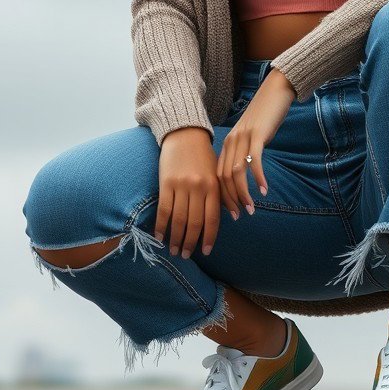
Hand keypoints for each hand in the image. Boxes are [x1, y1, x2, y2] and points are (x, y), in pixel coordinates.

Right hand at [155, 127, 220, 257]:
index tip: (206, 251)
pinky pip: (164, 210)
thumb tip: (229, 217)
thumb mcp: (216, 173)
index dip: (209, 238)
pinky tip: (159, 236)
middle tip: (186, 255)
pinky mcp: (166, 182)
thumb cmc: (202, 156)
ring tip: (174, 250)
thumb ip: (219, 194)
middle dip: (190, 242)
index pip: (212, 219)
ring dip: (176, 238)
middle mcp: (199, 187)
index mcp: (213, 186)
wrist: (184, 134)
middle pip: (194, 222)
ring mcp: (182, 185)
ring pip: (179, 219)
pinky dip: (161, 226)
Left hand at [217, 70, 294, 218]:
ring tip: (252, 209)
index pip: (218, 176)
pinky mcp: (258, 134)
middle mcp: (231, 141)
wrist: (276, 90)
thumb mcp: (251, 135)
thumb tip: (244, 173)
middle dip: (231, 200)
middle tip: (241, 215)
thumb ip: (245, 151)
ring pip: (237, 172)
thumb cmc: (265, 115)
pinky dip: (258, 178)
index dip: (223, 197)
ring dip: (244, 194)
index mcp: (227, 143)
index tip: (231, 212)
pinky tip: (264, 190)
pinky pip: (254, 161)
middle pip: (225, 178)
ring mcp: (244, 137)